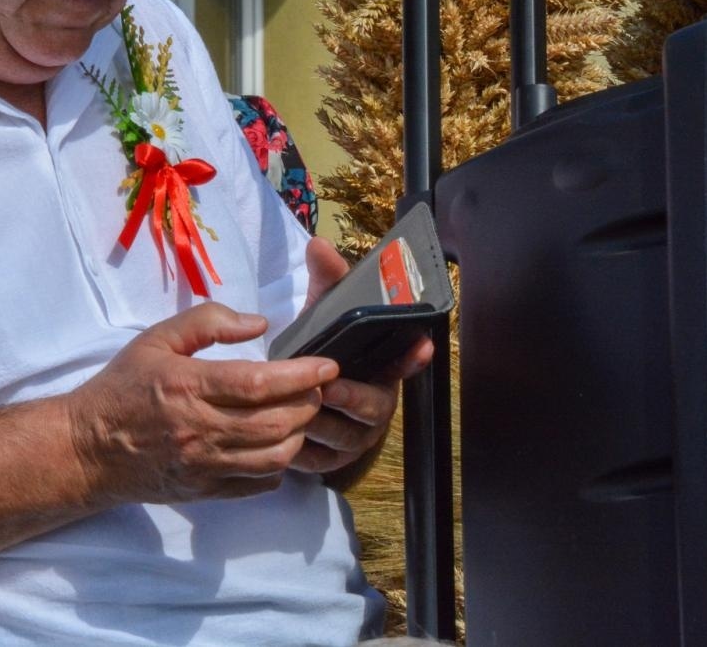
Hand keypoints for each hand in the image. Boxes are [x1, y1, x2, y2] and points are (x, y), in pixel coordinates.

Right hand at [68, 302, 337, 503]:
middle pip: (275, 422)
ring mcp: (203, 466)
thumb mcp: (156, 339)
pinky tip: (277, 444)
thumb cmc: (123, 387)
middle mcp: (199, 430)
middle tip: (318, 386)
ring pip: (274, 457)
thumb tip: (259, 324)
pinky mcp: (205, 491)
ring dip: (299, 434)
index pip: (258, 383)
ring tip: (301, 413)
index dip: (301, 375)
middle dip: (308, 403)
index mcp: (187, 386)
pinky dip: (279, 465)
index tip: (327, 365)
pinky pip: (259, 484)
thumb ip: (207, 322)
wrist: (88, 449)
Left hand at [294, 234, 432, 477]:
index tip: (421, 346)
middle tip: (329, 387)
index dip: (412, 358)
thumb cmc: (319, 350)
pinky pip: (320, 461)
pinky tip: (284, 439)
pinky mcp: (331, 461)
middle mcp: (376, 405)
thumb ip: (326, 282)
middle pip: (373, 408)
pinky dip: (303, 451)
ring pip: (343, 436)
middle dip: (352, 397)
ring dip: (321, 424)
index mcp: (380, 369)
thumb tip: (319, 244)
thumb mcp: (323, 315)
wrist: (295, 394)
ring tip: (298, 410)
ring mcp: (356, 437)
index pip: (404, 363)